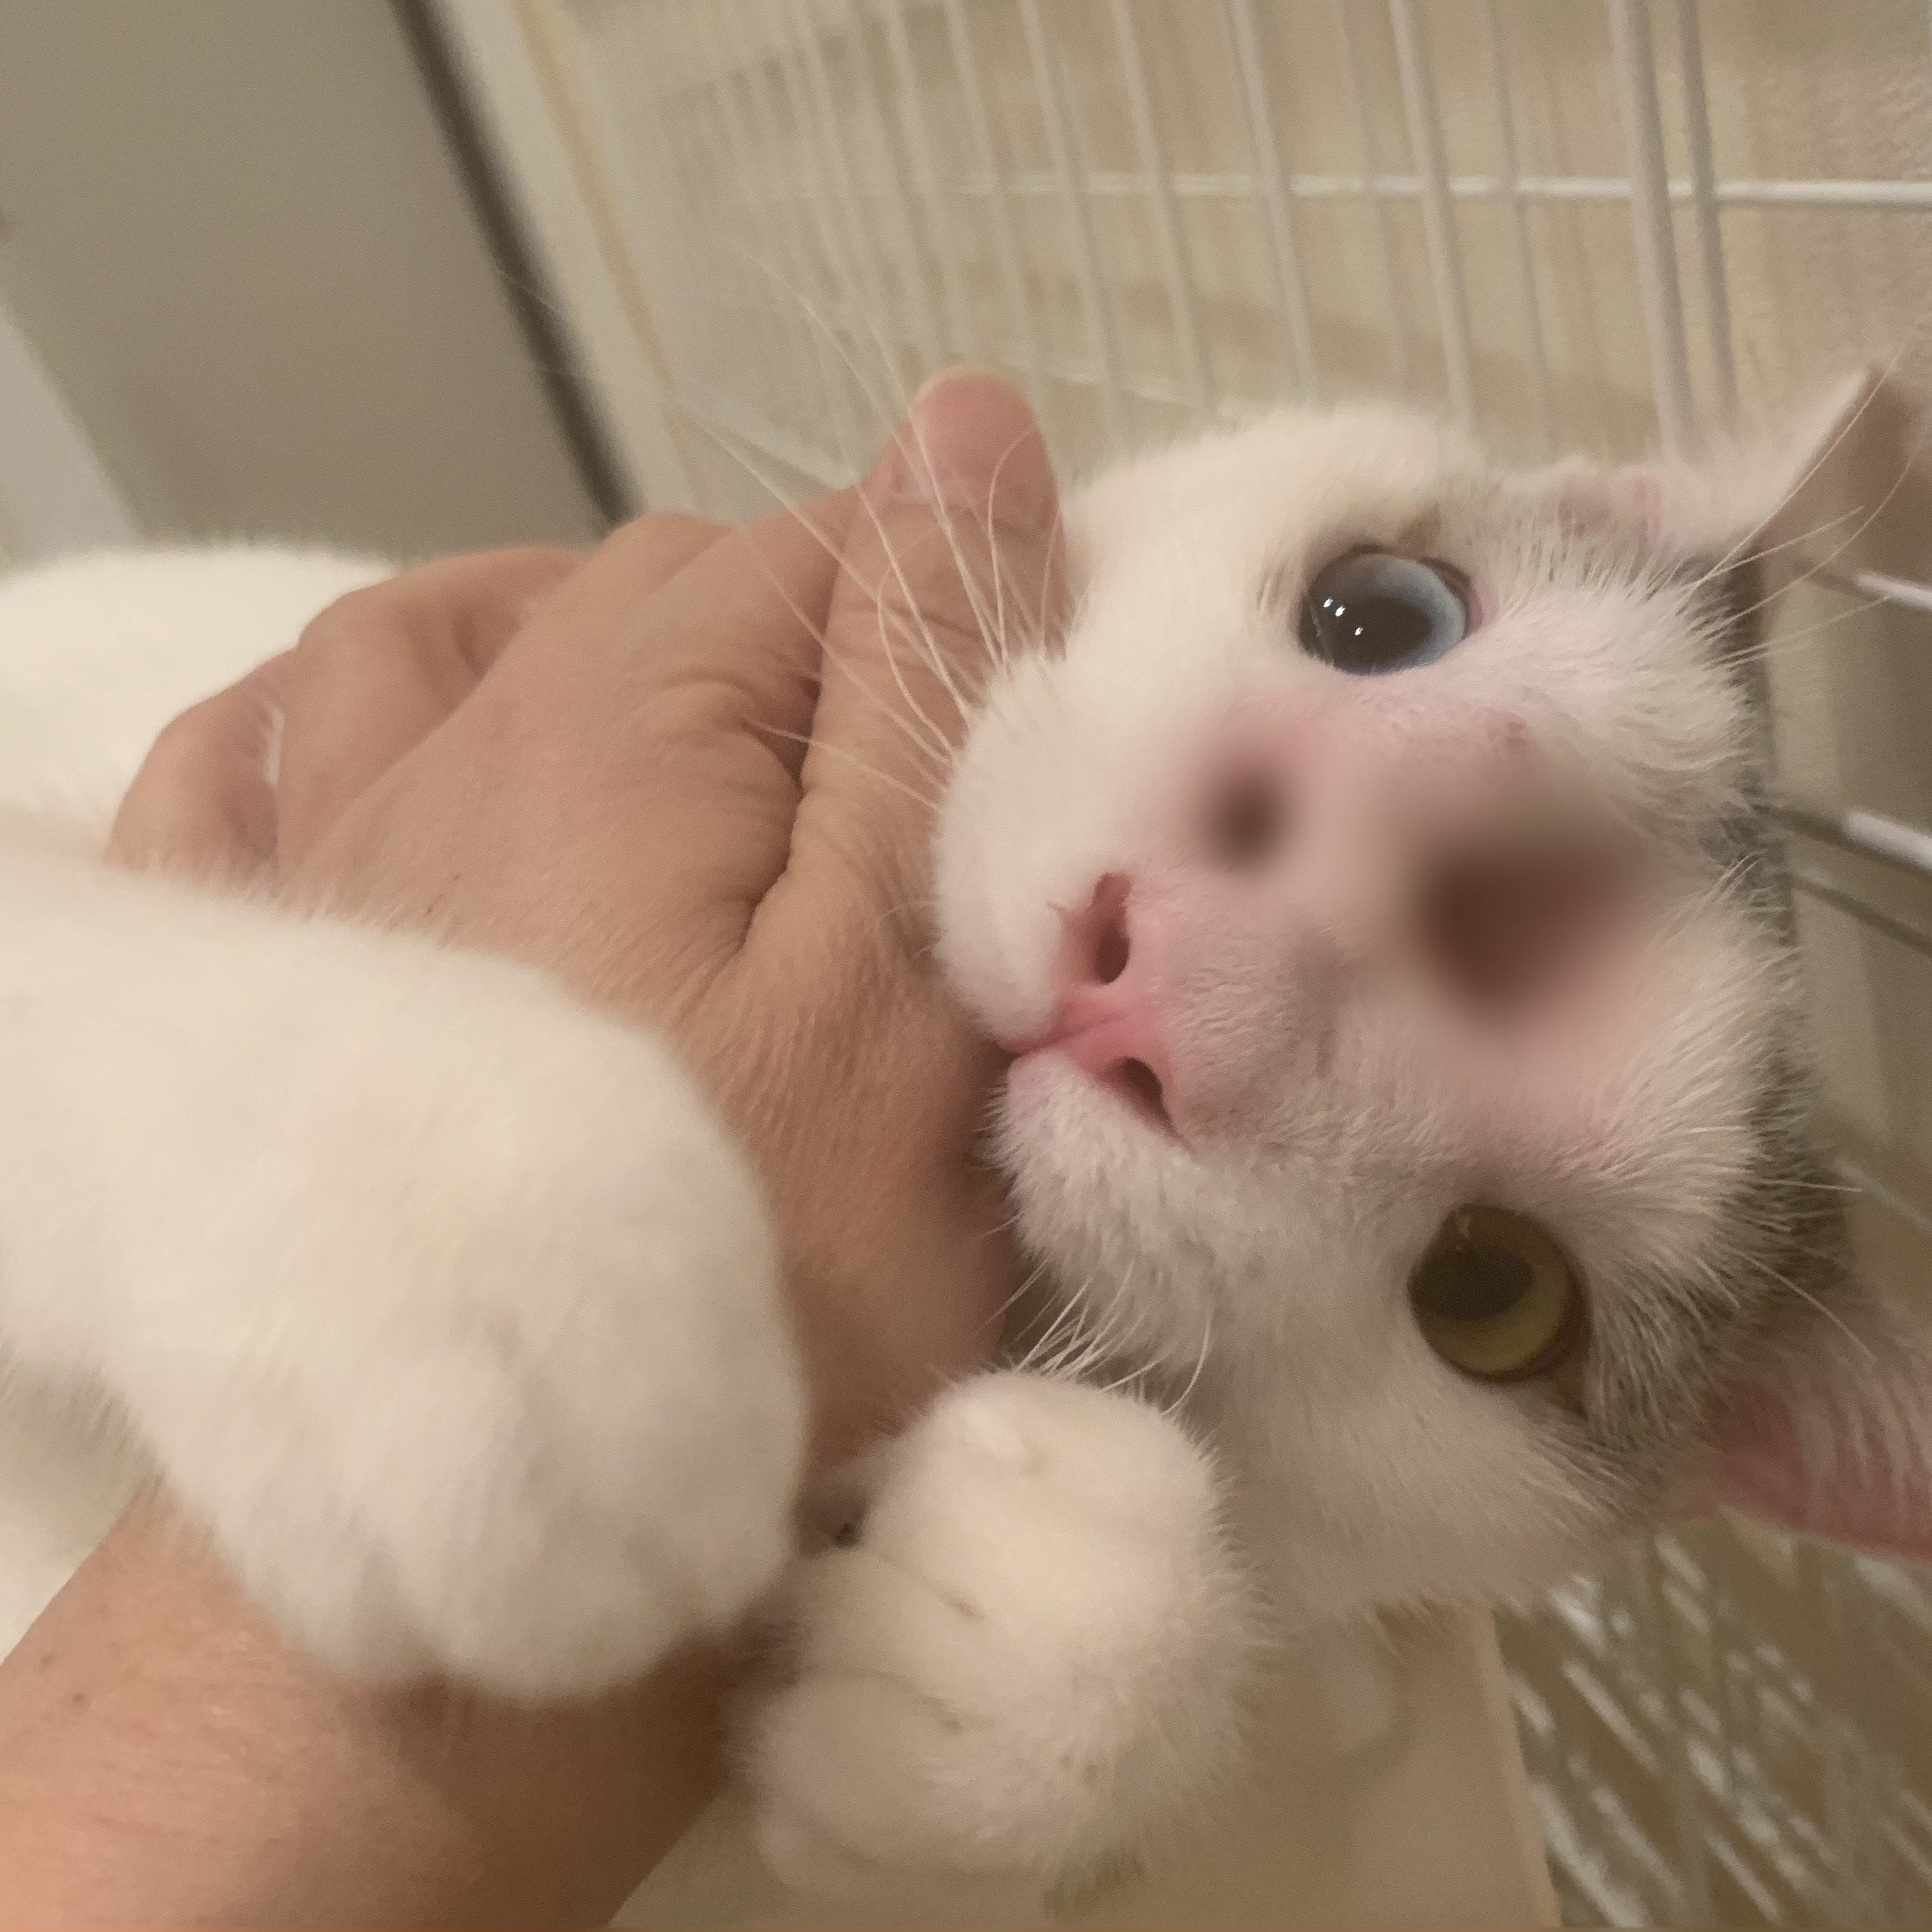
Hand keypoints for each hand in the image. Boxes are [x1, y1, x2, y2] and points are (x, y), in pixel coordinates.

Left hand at [114, 370, 1064, 1465]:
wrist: (475, 1553)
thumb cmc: (746, 1280)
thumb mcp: (898, 983)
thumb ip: (928, 695)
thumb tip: (966, 423)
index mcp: (622, 714)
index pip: (829, 550)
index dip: (960, 628)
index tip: (1031, 779)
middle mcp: (447, 732)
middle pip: (665, 593)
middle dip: (814, 661)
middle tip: (915, 838)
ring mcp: (328, 837)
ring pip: (464, 634)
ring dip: (602, 652)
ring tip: (707, 750)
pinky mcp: (267, 955)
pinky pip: (256, 757)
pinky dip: (341, 720)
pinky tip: (396, 750)